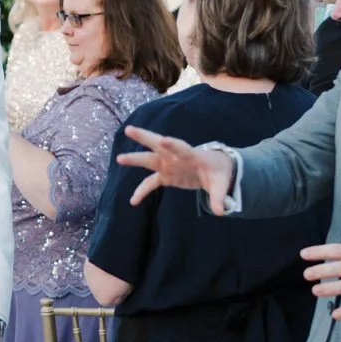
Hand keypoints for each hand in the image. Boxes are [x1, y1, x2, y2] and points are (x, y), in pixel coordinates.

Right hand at [117, 128, 235, 212]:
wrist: (215, 169)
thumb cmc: (219, 173)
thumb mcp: (221, 184)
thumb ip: (219, 197)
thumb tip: (221, 211)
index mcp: (192, 155)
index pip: (181, 148)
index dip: (172, 145)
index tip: (163, 140)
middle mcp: (176, 157)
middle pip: (158, 144)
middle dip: (144, 137)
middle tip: (129, 130)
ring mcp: (169, 165)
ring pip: (149, 159)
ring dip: (135, 158)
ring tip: (119, 158)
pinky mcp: (166, 176)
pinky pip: (150, 183)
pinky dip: (142, 191)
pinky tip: (133, 201)